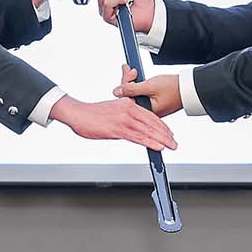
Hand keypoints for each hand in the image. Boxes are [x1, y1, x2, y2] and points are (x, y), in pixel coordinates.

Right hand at [52, 95, 177, 149]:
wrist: (77, 113)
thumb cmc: (92, 113)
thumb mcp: (112, 108)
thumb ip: (123, 112)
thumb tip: (130, 120)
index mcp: (128, 105)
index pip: (150, 116)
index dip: (161, 126)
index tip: (169, 134)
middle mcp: (128, 110)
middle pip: (152, 123)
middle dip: (165, 134)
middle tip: (174, 142)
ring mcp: (123, 120)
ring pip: (147, 130)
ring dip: (161, 139)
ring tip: (170, 146)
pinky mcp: (117, 129)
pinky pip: (137, 137)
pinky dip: (149, 142)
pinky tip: (157, 146)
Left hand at [113, 65, 181, 117]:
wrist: (189, 87)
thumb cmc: (174, 88)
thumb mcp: (150, 86)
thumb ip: (131, 89)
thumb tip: (117, 91)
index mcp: (145, 112)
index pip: (126, 99)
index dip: (125, 84)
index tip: (128, 71)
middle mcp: (146, 112)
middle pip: (129, 96)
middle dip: (128, 81)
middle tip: (131, 69)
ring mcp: (150, 107)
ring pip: (135, 94)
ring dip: (133, 81)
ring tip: (134, 72)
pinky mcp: (153, 103)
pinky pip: (142, 94)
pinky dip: (139, 85)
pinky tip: (138, 78)